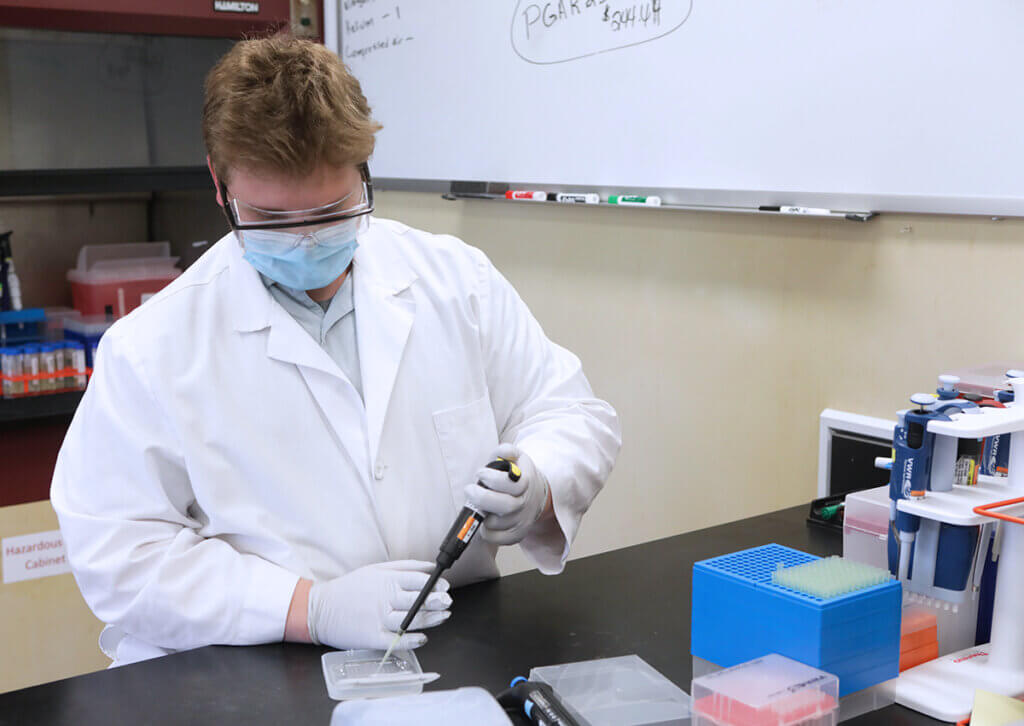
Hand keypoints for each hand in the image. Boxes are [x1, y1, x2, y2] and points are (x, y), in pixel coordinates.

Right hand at [307, 560, 450, 650]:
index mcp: (385, 580)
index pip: (418, 581)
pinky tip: (423, 638)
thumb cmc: (350, 588)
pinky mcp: (373, 638)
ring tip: (443, 617)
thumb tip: (429, 567)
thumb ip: (404, 567)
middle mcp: (384, 599)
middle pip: (418, 601)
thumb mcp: (375, 569)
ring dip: (432, 620)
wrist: (320, 609)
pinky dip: (413, 640)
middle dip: (438, 602)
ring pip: (412, 621)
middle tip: (448, 603)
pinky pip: (398, 641)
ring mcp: (379, 620)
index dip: (435, 585)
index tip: (445, 587)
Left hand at [464, 443, 549, 545]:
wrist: (535, 496)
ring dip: (482, 514)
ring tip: (480, 504)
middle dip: (483, 498)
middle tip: (470, 490)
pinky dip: (485, 530)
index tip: (481, 473)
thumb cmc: (519, 476)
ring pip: (497, 523)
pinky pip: (495, 538)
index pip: (512, 484)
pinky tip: (485, 518)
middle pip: (506, 506)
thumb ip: (507, 451)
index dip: (493, 478)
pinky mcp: (514, 536)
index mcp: (525, 483)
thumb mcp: (516, 457)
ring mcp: (520, 522)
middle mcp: (524, 504)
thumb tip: (504, 452)